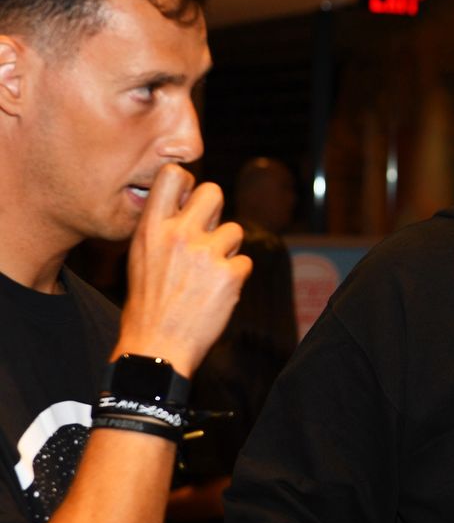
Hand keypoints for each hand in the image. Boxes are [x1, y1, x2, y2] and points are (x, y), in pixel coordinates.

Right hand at [113, 164, 251, 375]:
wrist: (155, 347)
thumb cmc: (148, 304)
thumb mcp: (141, 256)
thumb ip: (164, 227)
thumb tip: (189, 203)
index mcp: (152, 228)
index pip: (172, 175)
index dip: (187, 182)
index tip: (187, 198)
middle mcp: (179, 234)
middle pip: (213, 192)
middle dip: (215, 210)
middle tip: (207, 235)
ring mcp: (206, 254)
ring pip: (235, 231)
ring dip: (227, 250)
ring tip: (206, 275)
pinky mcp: (229, 275)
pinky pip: (245, 262)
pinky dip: (235, 277)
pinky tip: (215, 293)